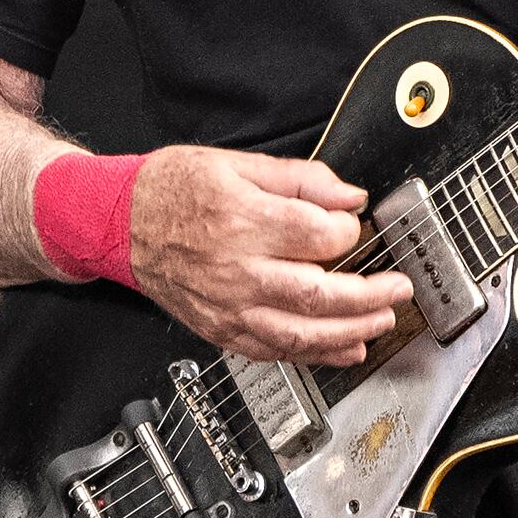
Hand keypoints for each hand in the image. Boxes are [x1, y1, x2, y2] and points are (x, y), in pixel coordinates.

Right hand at [128, 146, 413, 368]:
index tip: (354, 226)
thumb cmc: (172, 190)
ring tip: (382, 321)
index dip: (348, 231)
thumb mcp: (236, 163)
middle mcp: (236, 269)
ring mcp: (228, 307)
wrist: (119, 224)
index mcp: (242, 220)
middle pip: (318, 294)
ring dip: (351, 331)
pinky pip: (275, 351)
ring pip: (301, 333)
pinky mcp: (222, 329)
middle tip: (398, 288)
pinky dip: (315, 354)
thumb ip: (300, 179)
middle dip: (369, 295)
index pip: (317, 236)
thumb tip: (349, 195)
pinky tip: (344, 348)